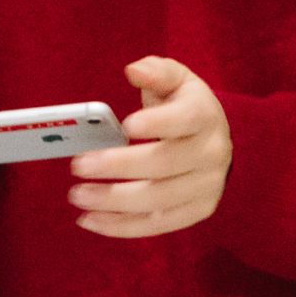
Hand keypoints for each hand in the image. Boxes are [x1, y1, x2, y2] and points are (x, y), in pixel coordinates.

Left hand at [65, 56, 233, 237]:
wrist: (218, 140)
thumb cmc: (186, 107)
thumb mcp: (176, 80)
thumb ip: (155, 72)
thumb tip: (134, 70)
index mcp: (204, 115)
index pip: (183, 119)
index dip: (156, 123)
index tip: (125, 125)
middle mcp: (211, 153)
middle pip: (164, 163)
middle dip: (118, 167)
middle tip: (78, 165)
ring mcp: (206, 187)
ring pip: (158, 200)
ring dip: (113, 201)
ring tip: (77, 196)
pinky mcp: (196, 212)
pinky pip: (157, 225)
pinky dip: (121, 226)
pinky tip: (89, 220)